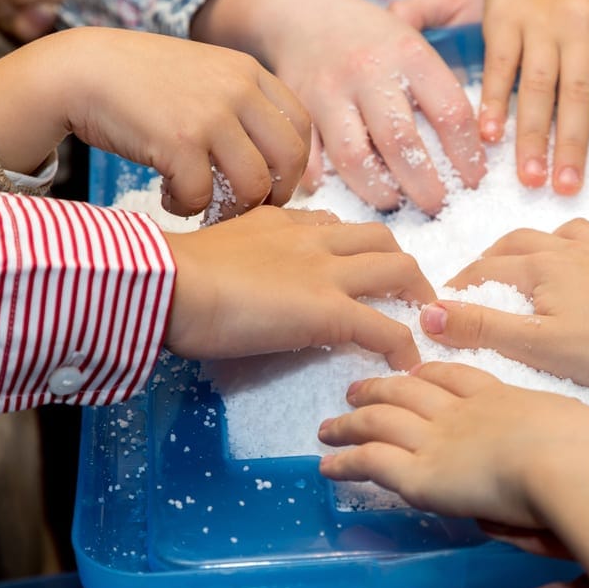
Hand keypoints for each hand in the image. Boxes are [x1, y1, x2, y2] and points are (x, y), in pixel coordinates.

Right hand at [0, 26, 310, 216]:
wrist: (80, 70)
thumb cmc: (141, 82)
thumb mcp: (204, 76)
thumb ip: (240, 104)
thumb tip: (273, 159)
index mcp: (248, 72)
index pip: (300, 125)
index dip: (293, 164)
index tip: (273, 183)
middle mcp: (237, 90)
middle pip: (289, 159)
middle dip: (275, 194)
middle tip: (248, 207)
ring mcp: (211, 115)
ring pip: (253, 185)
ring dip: (232, 208)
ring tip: (207, 207)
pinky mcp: (179, 142)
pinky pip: (203, 195)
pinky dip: (186, 206)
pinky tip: (170, 197)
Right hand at [163, 206, 435, 367]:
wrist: (167, 282)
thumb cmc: (171, 275)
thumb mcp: (214, 252)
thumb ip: (241, 259)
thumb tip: (241, 282)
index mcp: (281, 224)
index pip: (334, 226)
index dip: (355, 247)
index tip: (359, 269)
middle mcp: (312, 239)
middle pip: (379, 238)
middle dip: (400, 262)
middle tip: (407, 292)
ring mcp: (326, 273)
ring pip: (397, 268)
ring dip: (417, 293)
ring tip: (421, 322)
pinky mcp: (329, 311)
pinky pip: (385, 327)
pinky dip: (403, 345)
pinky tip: (407, 363)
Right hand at [193, 0, 486, 215]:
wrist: (303, 13)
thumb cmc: (371, 38)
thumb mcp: (414, 42)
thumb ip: (442, 85)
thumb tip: (482, 141)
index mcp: (410, 54)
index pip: (451, 113)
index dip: (467, 156)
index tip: (474, 182)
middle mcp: (369, 71)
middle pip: (402, 143)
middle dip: (425, 187)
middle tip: (438, 207)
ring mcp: (329, 90)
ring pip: (354, 156)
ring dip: (377, 191)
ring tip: (394, 203)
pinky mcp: (298, 107)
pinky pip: (309, 154)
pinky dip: (321, 179)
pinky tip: (339, 191)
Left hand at [319, 361, 588, 526]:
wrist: (576, 460)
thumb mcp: (573, 433)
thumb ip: (546, 446)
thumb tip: (531, 476)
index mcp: (502, 398)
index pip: (455, 376)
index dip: (428, 370)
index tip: (414, 366)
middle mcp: (463, 411)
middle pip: (410, 387)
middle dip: (380, 384)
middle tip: (357, 387)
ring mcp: (439, 438)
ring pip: (381, 418)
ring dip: (352, 419)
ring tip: (331, 423)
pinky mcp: (422, 473)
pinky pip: (371, 461)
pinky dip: (345, 459)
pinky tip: (328, 464)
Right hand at [418, 218, 588, 389]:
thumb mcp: (535, 345)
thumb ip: (479, 327)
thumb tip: (427, 313)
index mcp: (540, 266)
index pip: (485, 269)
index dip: (459, 285)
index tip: (443, 302)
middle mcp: (570, 248)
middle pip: (519, 242)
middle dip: (493, 257)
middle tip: (481, 279)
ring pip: (566, 233)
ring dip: (543, 244)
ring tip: (536, 261)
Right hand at [483, 0, 588, 193]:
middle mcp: (583, 30)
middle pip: (578, 97)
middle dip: (573, 148)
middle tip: (567, 191)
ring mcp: (541, 24)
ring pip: (538, 87)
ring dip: (532, 135)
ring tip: (530, 178)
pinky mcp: (504, 19)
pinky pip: (499, 67)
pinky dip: (493, 102)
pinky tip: (489, 135)